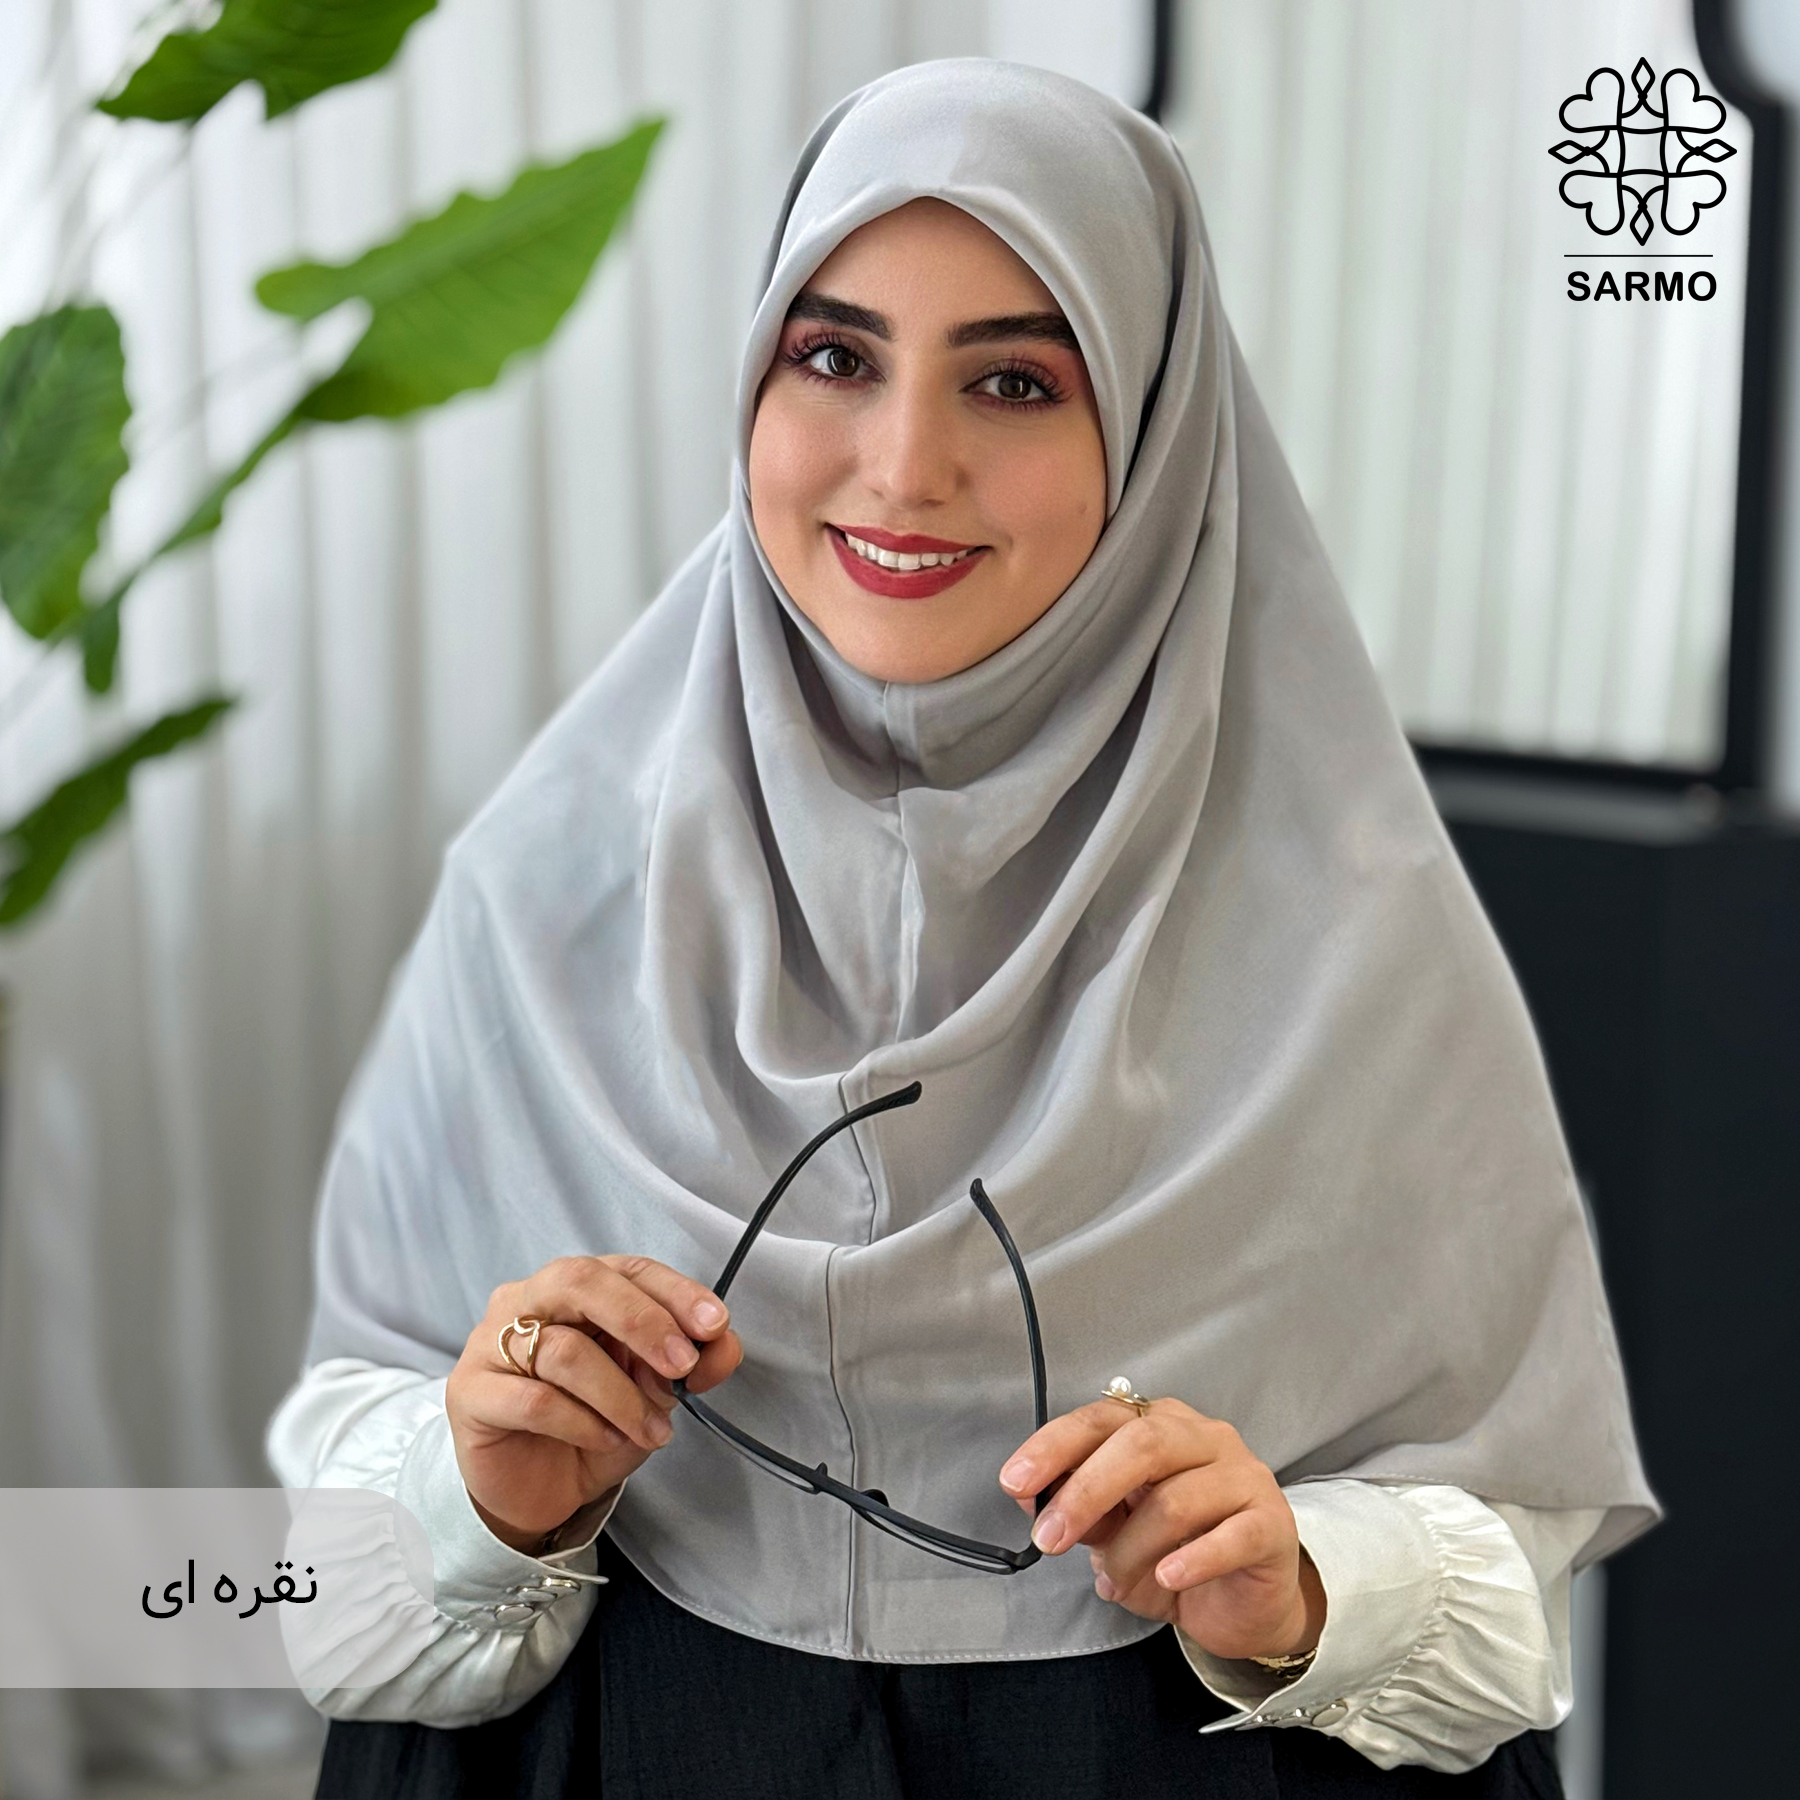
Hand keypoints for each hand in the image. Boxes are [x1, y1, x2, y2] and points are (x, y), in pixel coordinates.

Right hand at [446, 1255, 741, 1551]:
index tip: (715, 1325)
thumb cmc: (593, 1426)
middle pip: (581, 1281)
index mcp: (575, 1287)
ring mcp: (490, 1344)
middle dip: (642, 1321)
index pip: (627, 1269)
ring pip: (563, 1349)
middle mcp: (527, 1301)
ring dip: (620, 1395)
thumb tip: (725, 1345)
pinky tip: (606, 1440)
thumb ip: (691, 1364)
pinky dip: (584, 1423)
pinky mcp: (470, 1394)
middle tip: (682, 1365)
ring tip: (651, 1431)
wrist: (536, 1491)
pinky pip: (536, 1400)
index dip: (674, 1292)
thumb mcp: (653, 1394)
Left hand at [998, 1397, 1324, 1661]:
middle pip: (1141, 1445)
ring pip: (1176, 1500)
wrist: (1245, 1604)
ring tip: (1114, 1582)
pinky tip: (1168, 1576)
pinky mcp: (1273, 1524)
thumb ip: (1084, 1512)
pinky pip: (1230, 1535)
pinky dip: (1192, 1559)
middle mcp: (1204, 1437)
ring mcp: (1244, 1477)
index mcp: (1160, 1425)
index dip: (1055, 1446)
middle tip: (1049, 1539)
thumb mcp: (1118, 1534)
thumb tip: (1030, 1498)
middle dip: (1085, 1492)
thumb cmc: (1177, 1554)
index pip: (1102, 1419)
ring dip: (1131, 1549)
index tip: (1015, 1482)